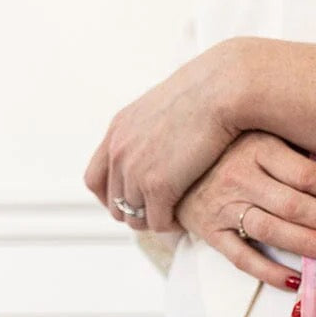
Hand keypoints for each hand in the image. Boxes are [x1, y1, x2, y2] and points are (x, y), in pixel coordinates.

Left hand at [84, 44, 239, 231]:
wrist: (221, 90)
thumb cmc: (203, 95)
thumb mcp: (160, 109)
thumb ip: (148, 132)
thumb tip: (156, 148)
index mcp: (117, 131)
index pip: (94, 180)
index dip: (112, 198)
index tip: (134, 202)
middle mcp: (119, 151)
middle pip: (114, 206)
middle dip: (136, 214)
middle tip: (161, 213)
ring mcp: (135, 170)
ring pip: (135, 219)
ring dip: (154, 222)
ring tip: (175, 216)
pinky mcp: (157, 186)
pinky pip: (158, 223)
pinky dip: (171, 225)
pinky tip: (186, 217)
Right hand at [175, 131, 315, 289]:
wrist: (167, 156)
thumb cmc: (227, 144)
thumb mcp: (259, 130)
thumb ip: (294, 145)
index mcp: (258, 146)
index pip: (309, 175)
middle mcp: (241, 176)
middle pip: (298, 206)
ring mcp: (224, 206)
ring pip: (275, 232)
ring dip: (313, 245)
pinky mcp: (210, 231)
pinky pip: (242, 258)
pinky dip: (270, 273)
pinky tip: (296, 281)